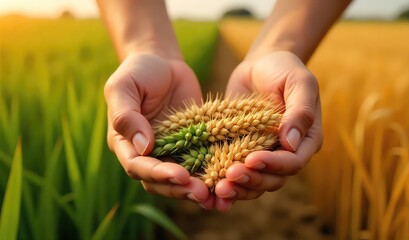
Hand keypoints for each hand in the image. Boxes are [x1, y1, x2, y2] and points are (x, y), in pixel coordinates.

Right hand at [104, 52, 209, 203]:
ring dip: (196, 189)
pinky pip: (199, 165)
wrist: (163, 63)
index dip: (158, 174)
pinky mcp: (191, 146)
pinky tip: (227, 182)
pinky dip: (211, 176)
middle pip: (159, 181)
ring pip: (180, 180)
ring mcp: (169, 151)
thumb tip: (143, 146)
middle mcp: (146, 153)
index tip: (180, 175)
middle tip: (202, 193)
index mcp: (125, 143)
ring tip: (216, 196)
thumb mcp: (124, 87)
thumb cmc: (138, 71)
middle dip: (180, 189)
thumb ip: (126, 115)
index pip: (138, 167)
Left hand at [212, 51, 322, 210]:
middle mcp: (286, 153)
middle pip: (272, 179)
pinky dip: (225, 183)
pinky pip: (237, 173)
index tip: (251, 159)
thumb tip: (291, 143)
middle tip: (229, 177)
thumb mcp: (299, 83)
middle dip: (251, 180)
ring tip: (218, 189)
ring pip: (255, 183)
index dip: (273, 165)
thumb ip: (300, 111)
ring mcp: (264, 155)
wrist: (261, 64)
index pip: (292, 162)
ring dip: (237, 189)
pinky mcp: (242, 152)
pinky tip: (210, 188)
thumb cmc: (284, 69)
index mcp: (305, 140)